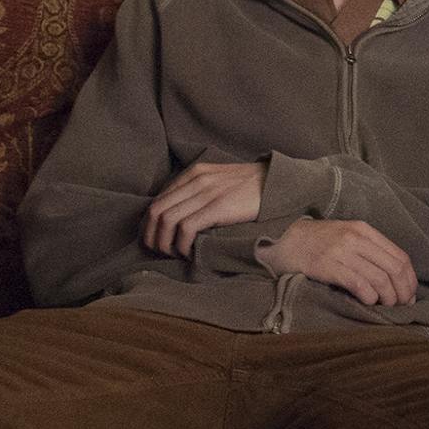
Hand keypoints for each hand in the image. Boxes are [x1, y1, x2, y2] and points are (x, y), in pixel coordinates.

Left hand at [139, 160, 264, 256]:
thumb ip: (199, 191)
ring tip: (173, 254)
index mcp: (194, 173)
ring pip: (166, 220)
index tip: (156, 241)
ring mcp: (206, 192)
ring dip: (164, 243)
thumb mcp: (220, 181)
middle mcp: (195, 180)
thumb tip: (181, 214)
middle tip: (159, 252)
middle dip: (151, 236)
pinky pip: (185, 227)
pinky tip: (188, 253)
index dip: (150, 225)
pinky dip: (181, 244)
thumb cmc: (251, 187)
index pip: (158, 200)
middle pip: (155, 211)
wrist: (278, 182)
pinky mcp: (218, 207)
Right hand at [258, 219, 417, 308]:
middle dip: (403, 291)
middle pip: (394, 268)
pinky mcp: (327, 265)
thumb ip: (369, 250)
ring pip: (379, 278)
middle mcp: (356, 238)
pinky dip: (369, 296)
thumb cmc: (318, 242)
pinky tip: (368, 302)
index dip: (410, 279)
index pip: (400, 256)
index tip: (410, 296)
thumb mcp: (346, 236)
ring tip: (386, 308)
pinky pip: (358, 283)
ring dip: (388, 298)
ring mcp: (341, 251)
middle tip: (402, 306)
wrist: (284, 239)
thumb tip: (395, 277)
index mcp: (364, 230)